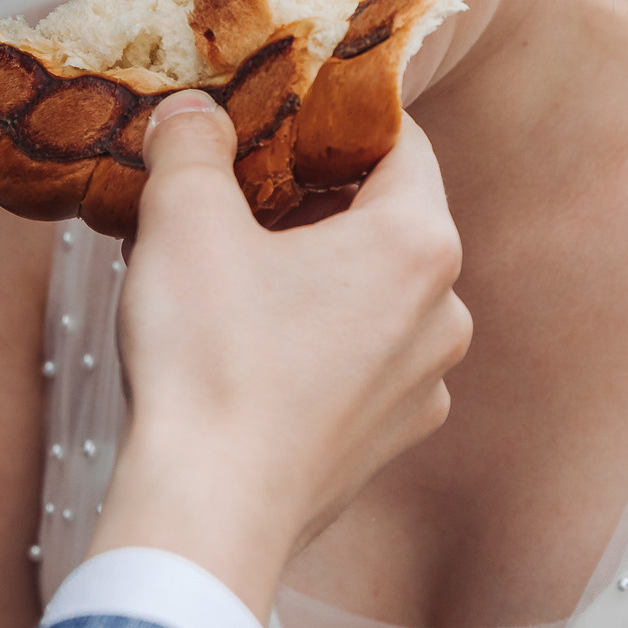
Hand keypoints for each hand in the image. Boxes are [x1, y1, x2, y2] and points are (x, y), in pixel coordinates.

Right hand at [93, 90, 468, 616]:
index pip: (400, 141)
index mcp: (419, 243)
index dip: (336, 118)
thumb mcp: (184, 220)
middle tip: (235, 193)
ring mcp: (423, 386)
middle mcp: (444, 314)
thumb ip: (192, 144)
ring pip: (372, 296)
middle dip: (313, 200)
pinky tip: (243, 348)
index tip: (279, 115)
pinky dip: (313, 342)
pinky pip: (359, 362)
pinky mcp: (388, 442)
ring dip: (311, 275)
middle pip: (385, 221)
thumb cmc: (210, 364)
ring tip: (228, 275)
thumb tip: (192, 111)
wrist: (209, 516)